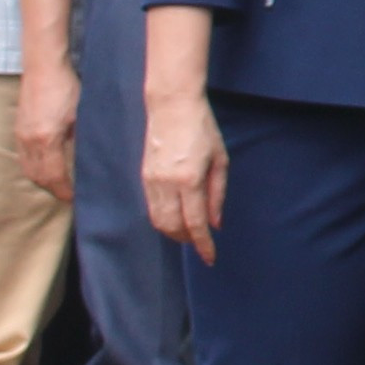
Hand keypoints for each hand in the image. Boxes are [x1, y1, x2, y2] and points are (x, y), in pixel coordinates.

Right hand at [15, 62, 76, 204]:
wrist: (43, 65)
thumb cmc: (66, 86)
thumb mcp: (82, 114)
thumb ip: (84, 137)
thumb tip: (92, 157)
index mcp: (46, 139)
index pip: (53, 177)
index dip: (64, 191)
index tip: (76, 199)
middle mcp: (29, 141)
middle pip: (37, 177)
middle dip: (53, 189)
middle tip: (70, 195)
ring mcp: (20, 135)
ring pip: (28, 169)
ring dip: (42, 180)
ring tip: (60, 184)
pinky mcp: (18, 128)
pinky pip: (23, 157)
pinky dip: (34, 167)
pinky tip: (47, 166)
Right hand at [142, 90, 229, 261]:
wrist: (172, 107)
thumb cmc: (202, 129)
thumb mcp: (220, 159)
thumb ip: (217, 194)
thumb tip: (215, 223)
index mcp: (189, 179)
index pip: (195, 222)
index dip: (203, 244)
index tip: (210, 258)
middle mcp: (167, 183)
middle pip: (173, 227)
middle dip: (187, 240)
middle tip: (202, 243)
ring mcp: (152, 180)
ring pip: (158, 221)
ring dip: (174, 233)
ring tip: (190, 233)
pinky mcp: (144, 176)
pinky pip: (152, 208)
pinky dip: (163, 219)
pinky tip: (176, 218)